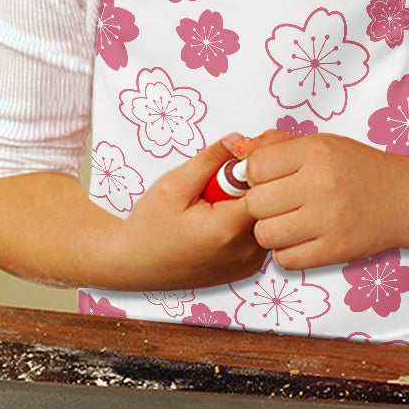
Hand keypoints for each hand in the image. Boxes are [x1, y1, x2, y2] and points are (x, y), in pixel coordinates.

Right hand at [110, 138, 267, 288]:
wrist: (136, 265)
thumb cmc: (149, 229)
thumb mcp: (174, 185)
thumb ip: (210, 160)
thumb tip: (239, 140)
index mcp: (227, 230)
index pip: (267, 187)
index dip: (255, 168)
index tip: (236, 161)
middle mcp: (245, 251)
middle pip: (271, 204)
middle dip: (251, 184)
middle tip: (220, 182)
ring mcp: (250, 263)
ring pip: (268, 219)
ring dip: (249, 204)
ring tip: (217, 204)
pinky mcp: (249, 268)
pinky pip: (260, 235)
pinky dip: (246, 222)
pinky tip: (221, 220)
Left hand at [240, 131, 403, 269]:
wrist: (404, 199)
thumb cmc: (358, 170)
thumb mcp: (320, 144)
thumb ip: (275, 144)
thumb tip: (236, 152)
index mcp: (315, 152)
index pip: (254, 167)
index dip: (254, 176)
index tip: (267, 180)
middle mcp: (321, 184)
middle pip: (255, 204)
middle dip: (260, 206)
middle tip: (278, 204)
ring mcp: (329, 219)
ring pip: (265, 235)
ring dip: (271, 232)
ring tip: (288, 223)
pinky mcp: (335, 249)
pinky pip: (285, 260)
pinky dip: (287, 253)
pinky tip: (301, 240)